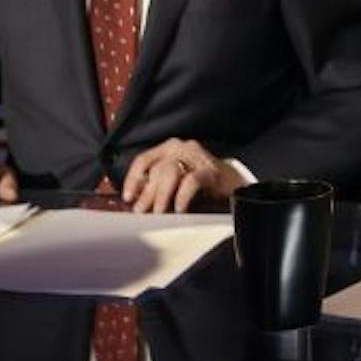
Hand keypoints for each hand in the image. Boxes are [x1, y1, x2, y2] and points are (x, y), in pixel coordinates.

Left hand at [122, 139, 247, 212]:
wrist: (233, 185)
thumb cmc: (198, 186)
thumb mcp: (173, 184)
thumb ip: (155, 188)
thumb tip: (133, 203)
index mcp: (169, 148)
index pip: (144, 160)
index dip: (133, 179)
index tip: (128, 198)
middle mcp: (182, 147)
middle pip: (156, 169)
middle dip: (147, 194)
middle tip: (142, 212)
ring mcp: (197, 157)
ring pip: (170, 172)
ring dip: (161, 195)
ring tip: (159, 213)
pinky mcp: (211, 170)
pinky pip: (191, 181)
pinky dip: (182, 196)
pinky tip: (179, 209)